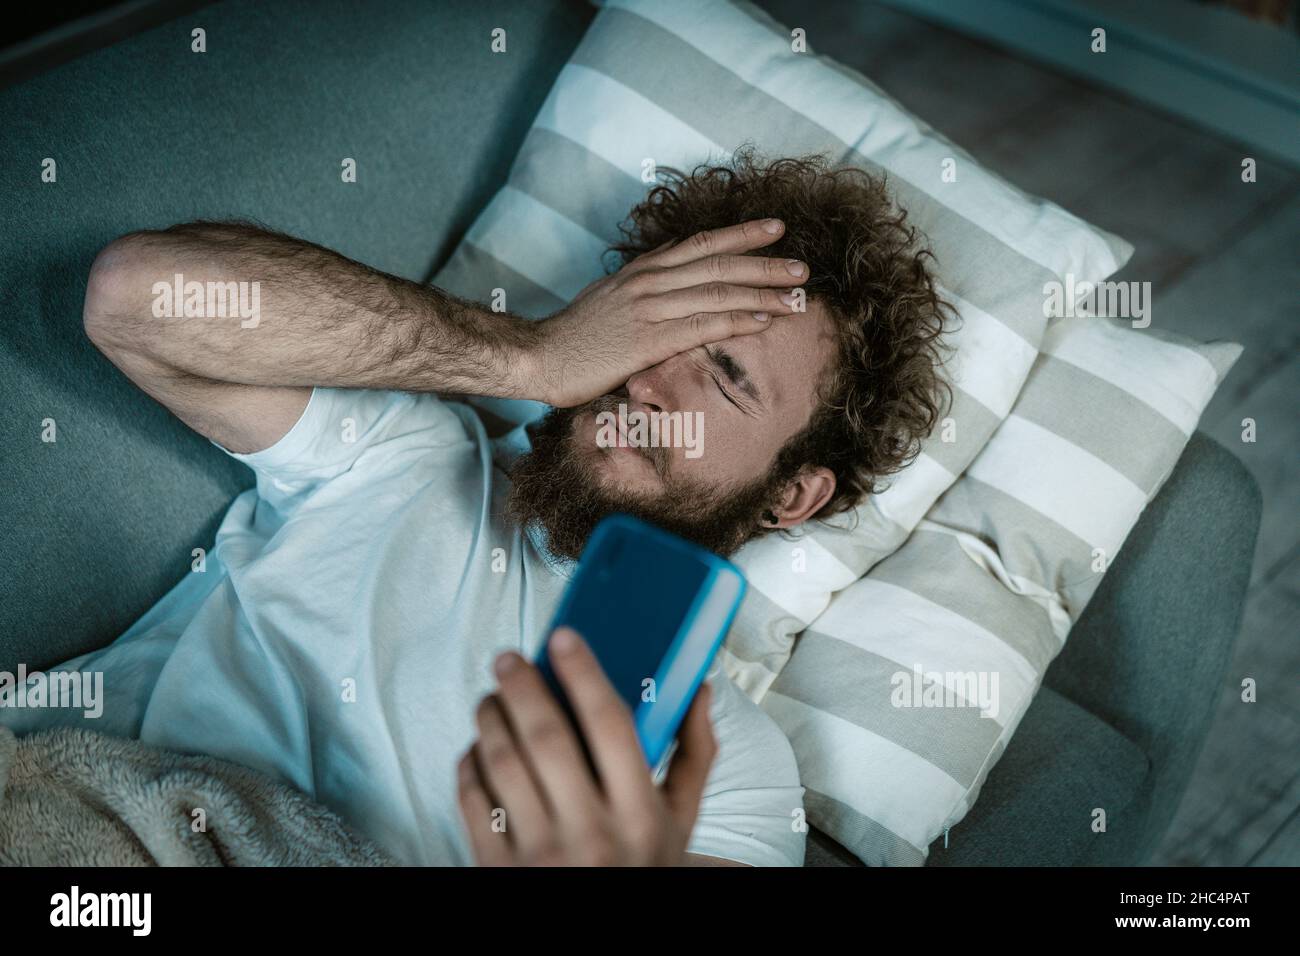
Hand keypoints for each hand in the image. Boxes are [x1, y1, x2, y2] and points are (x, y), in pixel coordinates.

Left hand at [456, 627, 717, 865]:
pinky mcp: (497, 869)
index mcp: (641, 814)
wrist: (605, 937)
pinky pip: (473, 799)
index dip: (583, 672)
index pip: (609, 724)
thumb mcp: (680, 818)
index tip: (564, 637)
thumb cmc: (642, 866)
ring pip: (502, 762)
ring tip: (492, 698)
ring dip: (490, 717)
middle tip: (508, 658)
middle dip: (521, 685)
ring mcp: (539, 855)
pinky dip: (470, 763)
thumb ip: (693, 751)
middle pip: (546, 737)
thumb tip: (696, 685)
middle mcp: (591, 834)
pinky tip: (479, 747)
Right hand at [530, 219, 808, 406]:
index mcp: (644, 270)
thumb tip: (671, 268)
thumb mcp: (611, 296)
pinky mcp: (647, 341)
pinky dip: (736, 322)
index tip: (776, 228)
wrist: (540, 356)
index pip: (702, 244)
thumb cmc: (576, 335)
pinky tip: (764, 321)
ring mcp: (649, 309)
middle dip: (766, 264)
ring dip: (762, 293)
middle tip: (803, 266)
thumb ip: (644, 283)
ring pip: (718, 293)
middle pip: (719, 264)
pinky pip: (701, 327)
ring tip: (797, 295)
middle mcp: (650, 282)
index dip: (742, 234)